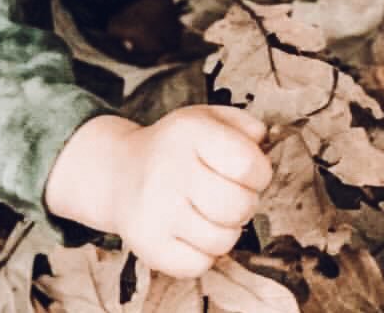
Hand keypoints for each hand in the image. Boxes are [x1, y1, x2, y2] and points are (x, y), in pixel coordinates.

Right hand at [108, 105, 271, 279]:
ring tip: (208, 212)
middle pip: (238, 206)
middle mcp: (168, 168)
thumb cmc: (174, 148)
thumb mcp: (206, 119)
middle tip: (229, 195)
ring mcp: (156, 209)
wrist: (118, 171)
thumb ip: (243, 125)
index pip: (248, 164)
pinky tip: (190, 231)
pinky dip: (202, 253)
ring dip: (224, 230)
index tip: (247, 172)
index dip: (259, 173)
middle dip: (244, 204)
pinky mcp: (149, 244)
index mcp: (188, 132)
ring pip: (223, 241)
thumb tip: (265, 141)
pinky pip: (200, 265)